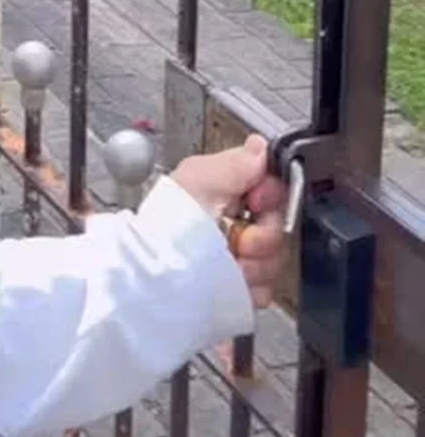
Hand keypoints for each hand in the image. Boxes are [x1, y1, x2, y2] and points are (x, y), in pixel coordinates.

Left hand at [171, 134, 286, 309]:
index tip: (257, 201)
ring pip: (275, 259)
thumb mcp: (197, 180)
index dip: (271, 194)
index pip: (270, 187)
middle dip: (264, 235)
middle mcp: (232, 223)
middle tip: (241, 241)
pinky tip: (232, 282)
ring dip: (258, 264)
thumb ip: (233, 163)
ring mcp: (239, 258)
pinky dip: (252, 288)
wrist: (159, 276)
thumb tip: (261, 146)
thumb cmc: (168, 225)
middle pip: (277, 224)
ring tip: (231, 264)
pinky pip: (267, 289)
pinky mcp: (240, 289)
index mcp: (221, 192)